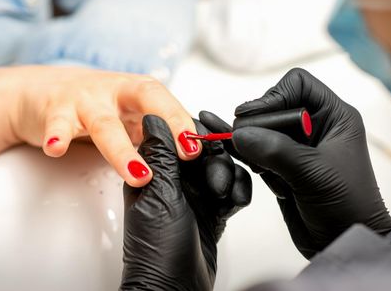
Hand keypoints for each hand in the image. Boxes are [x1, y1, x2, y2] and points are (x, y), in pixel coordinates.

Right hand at [7, 66, 199, 186]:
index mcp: (137, 91)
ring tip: (137, 174)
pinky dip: (57, 135)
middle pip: (146, 101)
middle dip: (168, 125)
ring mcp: (86, 98)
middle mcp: (115, 90)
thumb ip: (154, 131)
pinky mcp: (56, 109)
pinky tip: (56, 148)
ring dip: (122, 151)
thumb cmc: (94, 105)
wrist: (43, 90)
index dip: (184, 124)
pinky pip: (57, 123)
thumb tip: (191, 157)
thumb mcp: (129, 113)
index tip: (197, 150)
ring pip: (105, 124)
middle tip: (185, 154)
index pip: (168, 102)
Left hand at [121, 115, 251, 289]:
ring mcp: (194, 197)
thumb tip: (153, 117)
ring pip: (221, 169)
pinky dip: (236, 194)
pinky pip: (231, 191)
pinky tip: (233, 203)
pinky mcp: (212, 213)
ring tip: (223, 197)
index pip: (178, 137)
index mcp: (154, 172)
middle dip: (217, 162)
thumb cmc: (157, 250)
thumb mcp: (159, 195)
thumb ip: (161, 155)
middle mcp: (174, 182)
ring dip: (229, 179)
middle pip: (204, 152)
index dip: (196, 135)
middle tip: (216, 184)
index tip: (210, 139)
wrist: (174, 290)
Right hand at [201, 68, 390, 258]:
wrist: (343, 242)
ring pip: (260, 128)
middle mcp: (313, 126)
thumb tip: (238, 134)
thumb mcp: (313, 173)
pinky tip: (224, 146)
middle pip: (273, 105)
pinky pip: (255, 149)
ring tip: (233, 147)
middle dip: (256, 121)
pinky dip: (242, 152)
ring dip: (246, 138)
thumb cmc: (346, 205)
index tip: (258, 119)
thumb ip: (276, 150)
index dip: (274, 95)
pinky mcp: (280, 165)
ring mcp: (295, 146)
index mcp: (334, 116)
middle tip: (240, 137)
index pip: (298, 84)